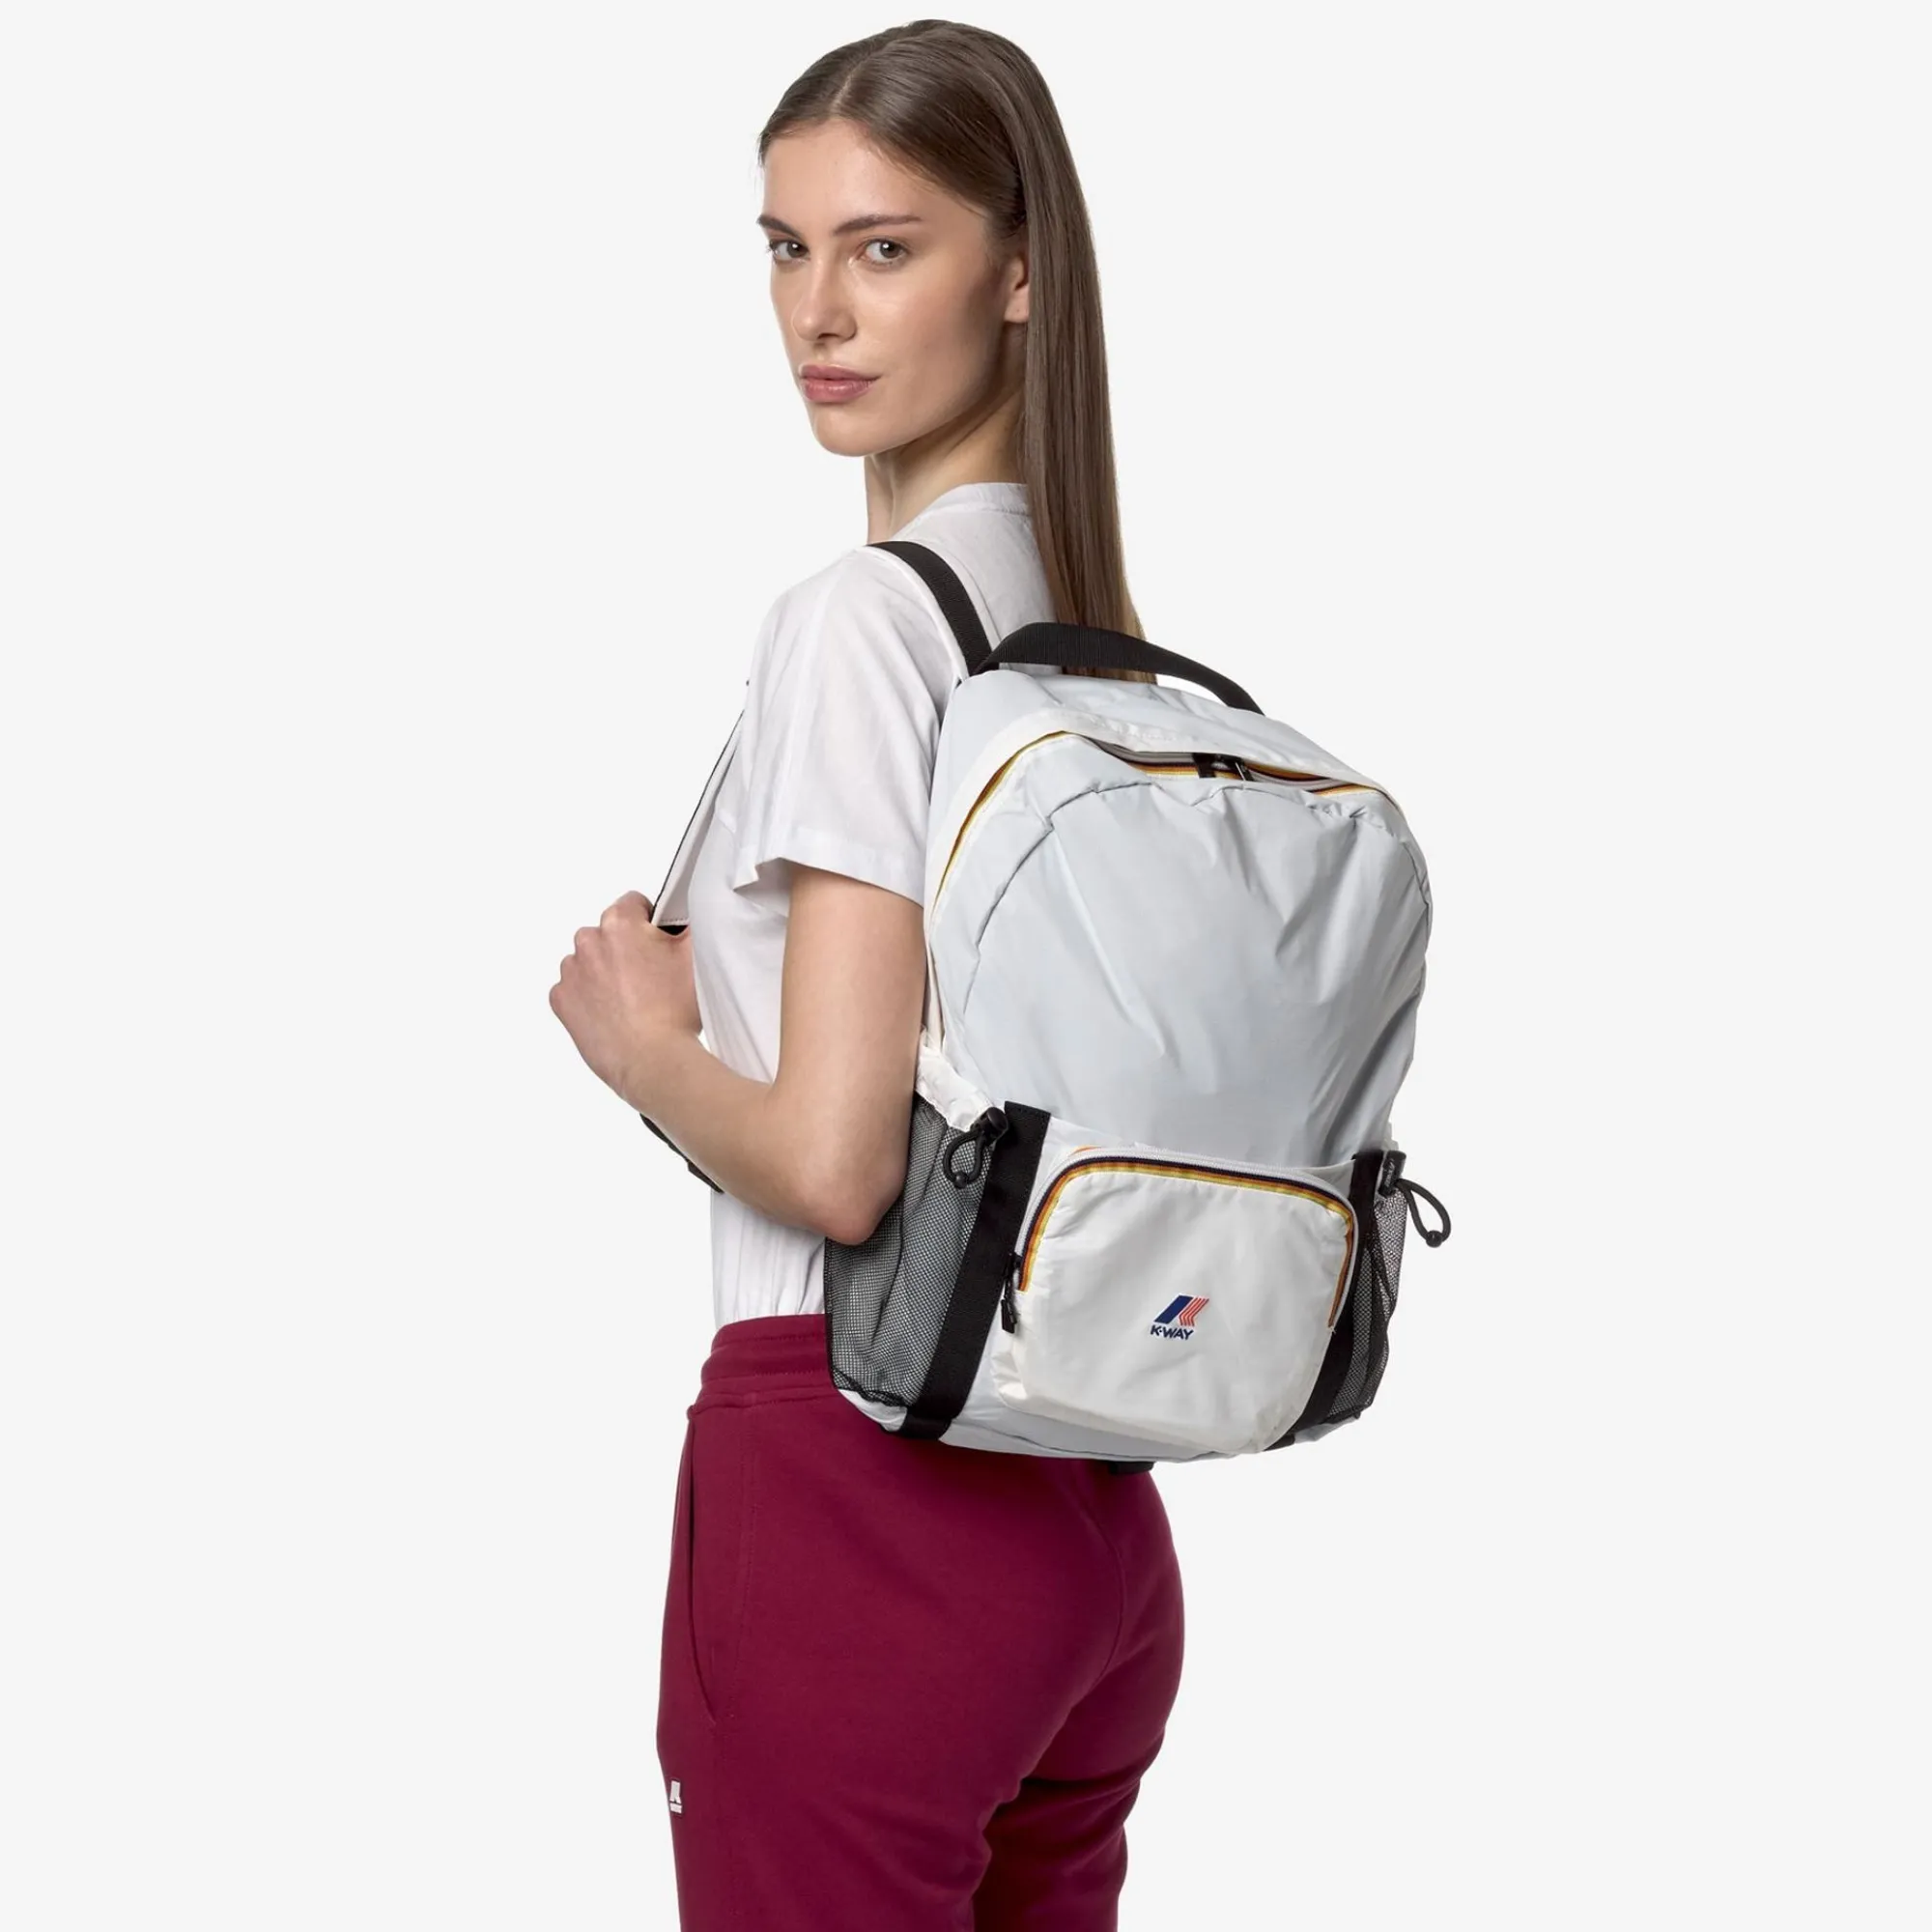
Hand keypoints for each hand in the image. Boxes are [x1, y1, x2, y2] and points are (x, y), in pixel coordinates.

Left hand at [550, 891, 699, 1112]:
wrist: (652, 1060)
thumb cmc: (674, 1010)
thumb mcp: (697, 955)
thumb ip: (689, 924)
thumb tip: (683, 918)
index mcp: (619, 923)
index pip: (634, 904)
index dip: (652, 924)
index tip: (661, 945)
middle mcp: (588, 942)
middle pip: (609, 933)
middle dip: (627, 948)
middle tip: (651, 977)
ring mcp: (571, 973)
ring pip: (589, 960)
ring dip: (606, 972)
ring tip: (632, 999)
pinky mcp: (562, 1002)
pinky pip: (574, 989)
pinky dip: (589, 997)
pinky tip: (613, 1013)